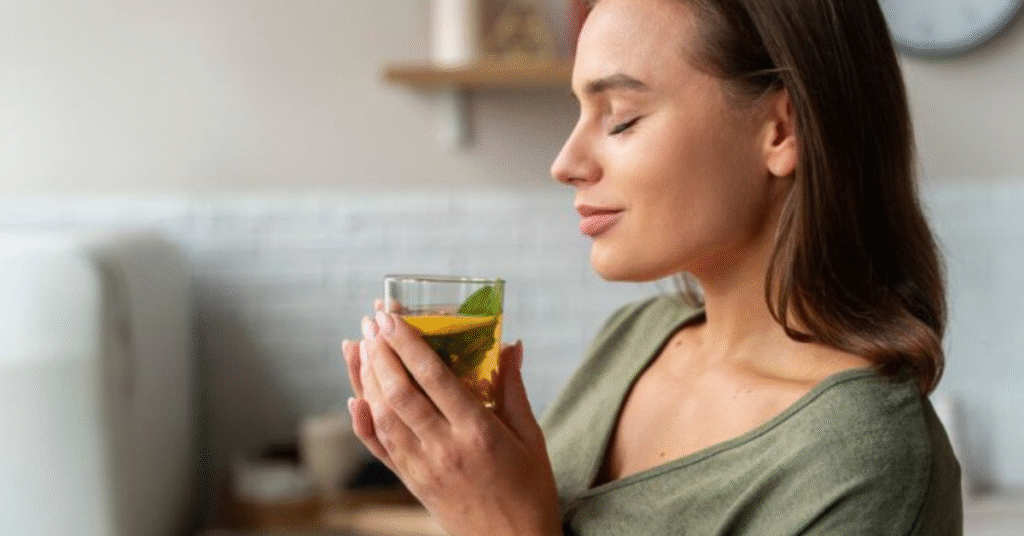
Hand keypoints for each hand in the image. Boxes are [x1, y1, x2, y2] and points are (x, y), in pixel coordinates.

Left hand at [341, 305, 561, 535]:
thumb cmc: (530, 491)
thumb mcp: (531, 437)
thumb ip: (514, 388)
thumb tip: (512, 345)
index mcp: (479, 432)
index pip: (434, 378)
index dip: (408, 344)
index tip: (392, 316)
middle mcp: (445, 448)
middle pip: (401, 392)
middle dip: (381, 352)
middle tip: (371, 320)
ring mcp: (423, 467)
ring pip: (383, 416)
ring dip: (366, 378)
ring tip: (358, 345)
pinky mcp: (412, 483)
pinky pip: (379, 449)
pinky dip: (362, 422)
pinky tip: (354, 398)